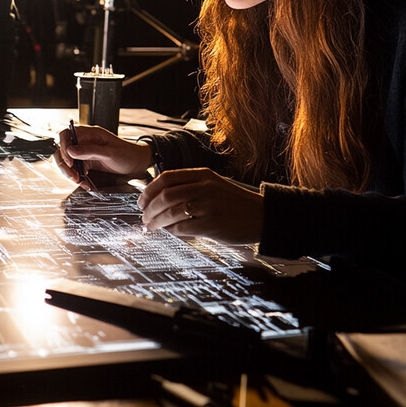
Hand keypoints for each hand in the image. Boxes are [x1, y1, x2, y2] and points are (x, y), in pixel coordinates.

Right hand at [53, 124, 152, 187]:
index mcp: (89, 134)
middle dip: (64, 165)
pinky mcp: (87, 162)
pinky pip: (76, 169)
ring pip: (67, 161)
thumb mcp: (110, 153)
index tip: (70, 162)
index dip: (63, 147)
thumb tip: (70, 151)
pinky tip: (84, 183)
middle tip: (74, 177)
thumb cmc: (127, 154)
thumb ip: (90, 151)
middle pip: (63, 150)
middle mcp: (84, 141)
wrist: (138, 163)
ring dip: (70, 173)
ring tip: (79, 181)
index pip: (66, 135)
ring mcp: (85, 152)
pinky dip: (77, 177)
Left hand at [138, 168, 263, 245]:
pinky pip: (182, 227)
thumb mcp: (214, 185)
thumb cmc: (235, 203)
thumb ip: (190, 186)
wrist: (263, 215)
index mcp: (203, 174)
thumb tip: (159, 197)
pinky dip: (170, 231)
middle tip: (144, 217)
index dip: (149, 190)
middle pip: (165, 196)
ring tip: (151, 227)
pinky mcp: (212, 224)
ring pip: (170, 212)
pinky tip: (169, 232)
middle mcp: (205, 187)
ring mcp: (208, 205)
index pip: (167, 178)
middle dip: (149, 208)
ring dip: (156, 221)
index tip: (142, 201)